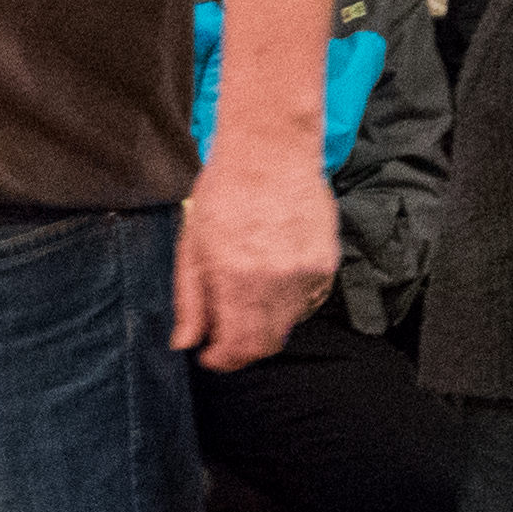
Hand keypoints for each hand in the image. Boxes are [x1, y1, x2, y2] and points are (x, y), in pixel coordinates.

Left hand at [169, 152, 338, 373]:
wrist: (270, 150)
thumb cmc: (225, 192)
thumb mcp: (192, 246)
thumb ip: (190, 300)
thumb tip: (185, 342)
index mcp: (236, 278)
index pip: (239, 347)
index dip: (224, 361)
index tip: (211, 357)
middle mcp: (275, 281)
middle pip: (267, 343)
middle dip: (243, 349)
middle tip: (225, 340)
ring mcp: (306, 273)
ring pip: (288, 324)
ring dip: (265, 324)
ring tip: (246, 299)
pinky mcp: (327, 263)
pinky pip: (309, 301)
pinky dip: (290, 303)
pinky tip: (272, 281)